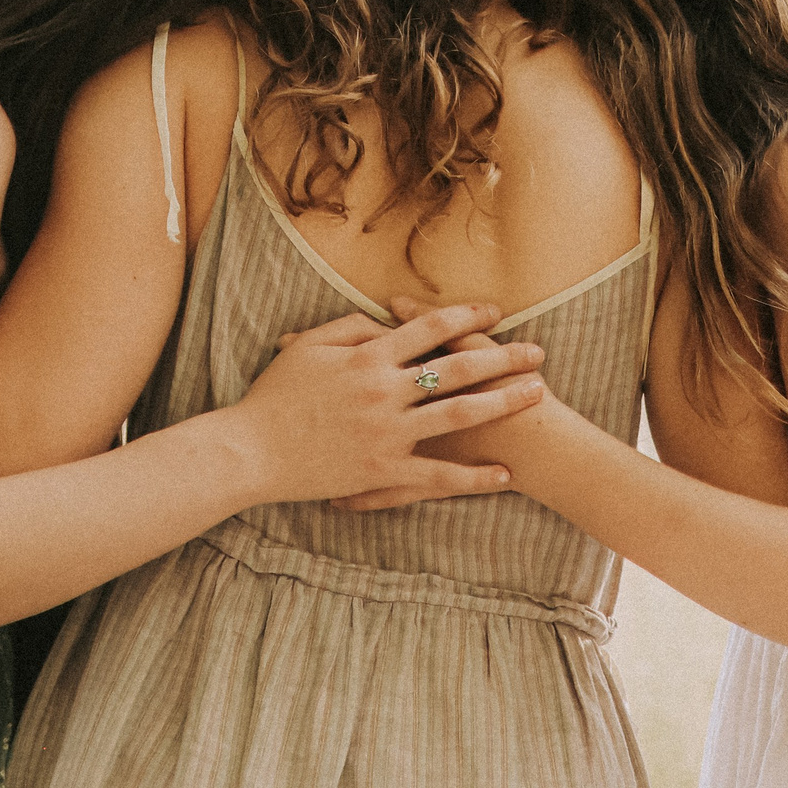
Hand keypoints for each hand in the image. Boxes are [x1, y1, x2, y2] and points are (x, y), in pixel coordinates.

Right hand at [214, 302, 545, 504]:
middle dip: (502, 358)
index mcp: (368, 356)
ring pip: (457, 415)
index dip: (465, 316)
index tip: (495, 311)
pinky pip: (437, 474)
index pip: (428, 328)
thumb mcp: (308, 347)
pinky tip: (504, 474)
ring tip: (536, 397)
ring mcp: (387, 433)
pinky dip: (473, 475)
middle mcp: (385, 390)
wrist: (250, 450)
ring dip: (501, 404)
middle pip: (456, 368)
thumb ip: (351, 327)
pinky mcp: (383, 471)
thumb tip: (389, 322)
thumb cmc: (275, 396)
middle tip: (538, 353)